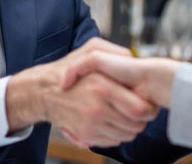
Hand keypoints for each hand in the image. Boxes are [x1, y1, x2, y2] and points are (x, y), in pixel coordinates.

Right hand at [5, 38, 157, 146]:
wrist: (42, 91)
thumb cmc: (67, 69)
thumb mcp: (90, 50)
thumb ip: (115, 52)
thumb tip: (134, 58)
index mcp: (102, 87)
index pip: (140, 109)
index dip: (149, 108)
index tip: (148, 103)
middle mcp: (97, 109)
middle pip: (136, 125)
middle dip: (142, 119)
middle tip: (139, 110)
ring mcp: (91, 125)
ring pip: (126, 135)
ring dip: (130, 128)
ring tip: (124, 115)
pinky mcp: (85, 136)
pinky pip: (112, 141)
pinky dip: (116, 134)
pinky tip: (112, 122)